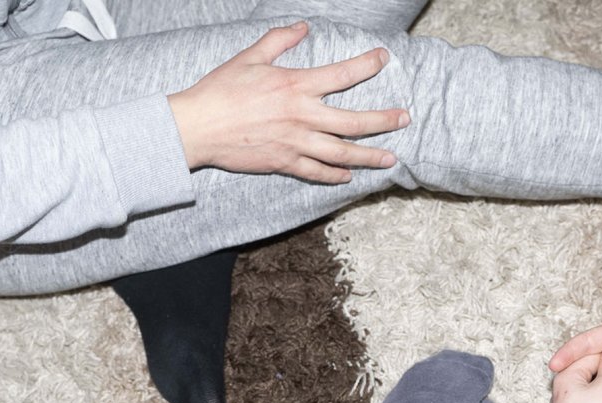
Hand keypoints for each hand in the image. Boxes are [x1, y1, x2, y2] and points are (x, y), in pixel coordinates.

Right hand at [167, 22, 409, 182]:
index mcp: (296, 86)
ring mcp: (296, 143)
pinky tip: (349, 176)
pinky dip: (335, 176)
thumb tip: (302, 27)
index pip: (343, 75)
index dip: (367, 64)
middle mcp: (302, 116)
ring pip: (342, 154)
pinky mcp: (284, 163)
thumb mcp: (250, 57)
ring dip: (369, 156)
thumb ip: (279, 41)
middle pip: (354, 122)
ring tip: (390, 157)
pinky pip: (317, 173)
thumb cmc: (221, 90)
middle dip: (383, 120)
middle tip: (404, 119)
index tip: (383, 58)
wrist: (198, 127)